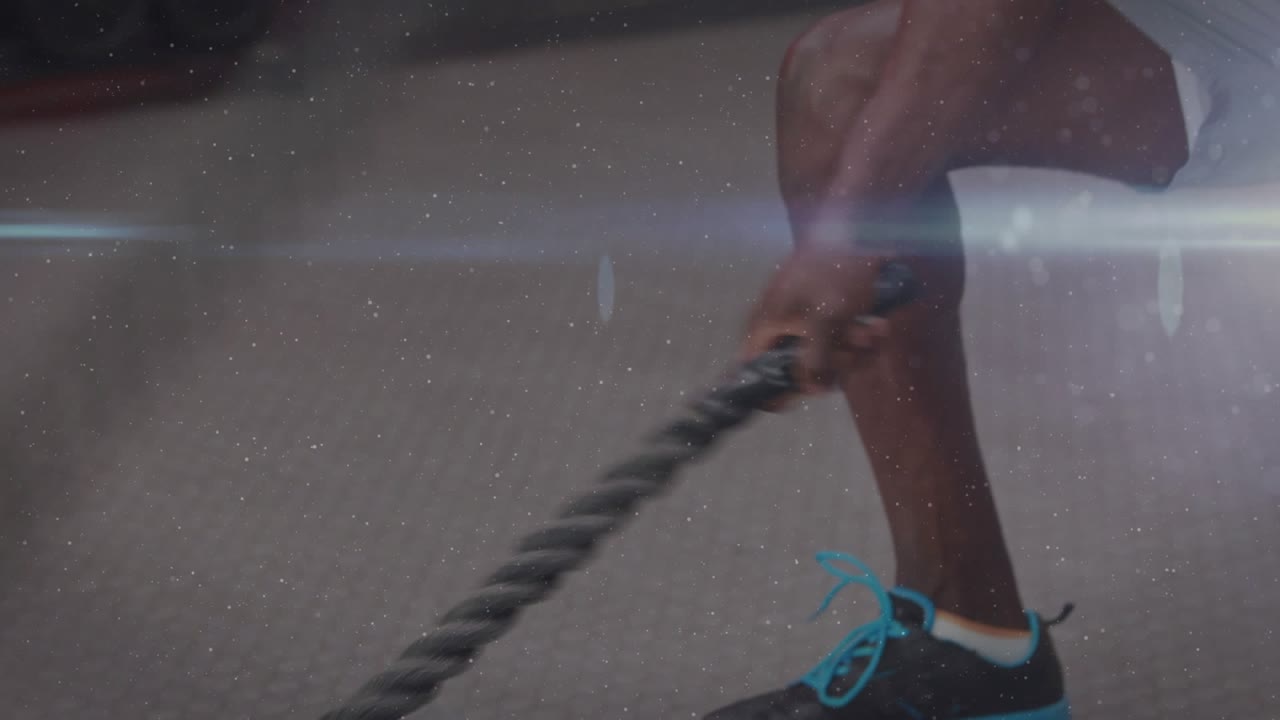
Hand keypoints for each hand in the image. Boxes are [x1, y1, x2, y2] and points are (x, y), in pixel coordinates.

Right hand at [741, 247, 893, 406]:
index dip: (777, 389)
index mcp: (765, 328)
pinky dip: (863, 340)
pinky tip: (880, 327)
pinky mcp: (830, 321)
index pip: (752, 374)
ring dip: (857, 351)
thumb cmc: (835, 267)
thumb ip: (816, 359)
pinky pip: (843, 346)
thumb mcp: (826, 318)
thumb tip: (812, 390)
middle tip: (858, 343)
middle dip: (837, 363)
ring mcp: (806, 326)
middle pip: (801, 374)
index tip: (810, 389)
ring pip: (827, 362)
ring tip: (876, 329)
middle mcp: (781, 331)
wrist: (863, 229)